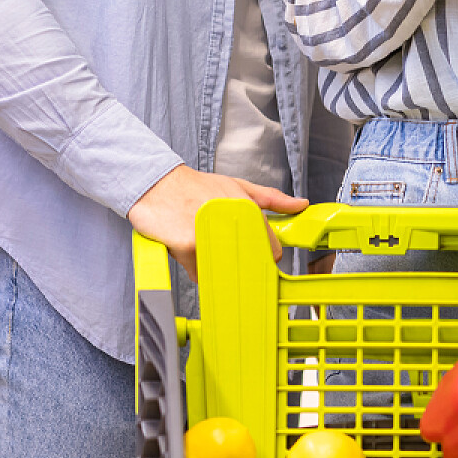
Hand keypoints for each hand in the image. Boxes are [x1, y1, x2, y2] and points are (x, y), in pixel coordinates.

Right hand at [127, 164, 307, 278]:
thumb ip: (271, 198)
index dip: (264, 256)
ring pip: (222, 272)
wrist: (155, 184)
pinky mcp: (186, 248)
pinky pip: (198, 274)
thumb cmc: (195, 187)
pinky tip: (186, 247)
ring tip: (203, 242)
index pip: (271, 251)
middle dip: (240, 264)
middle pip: (249, 265)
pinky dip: (194, 267)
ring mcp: (208, 236)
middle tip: (226, 251)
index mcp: (246, 207)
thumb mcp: (236, 185)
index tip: (255, 256)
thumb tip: (301, 204)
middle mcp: (230, 221)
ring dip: (215, 266)